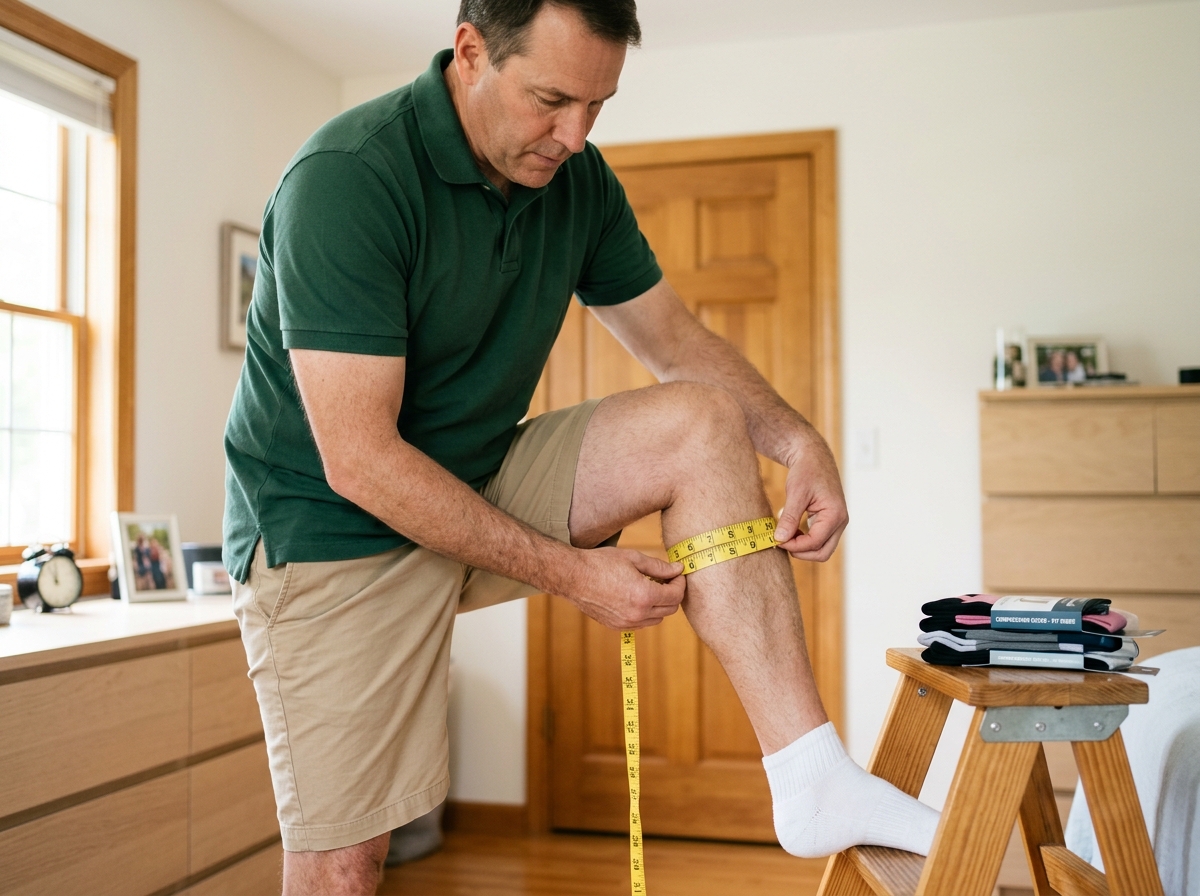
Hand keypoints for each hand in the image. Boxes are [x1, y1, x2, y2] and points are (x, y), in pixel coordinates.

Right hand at [564, 547, 684, 629]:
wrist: (573, 576)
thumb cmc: (601, 563)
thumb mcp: (633, 558)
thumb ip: (659, 566)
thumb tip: (678, 569)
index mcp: (644, 596)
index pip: (675, 595)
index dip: (680, 583)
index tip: (677, 573)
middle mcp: (638, 614)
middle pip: (670, 609)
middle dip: (673, 594)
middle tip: (667, 579)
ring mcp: (627, 623)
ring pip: (657, 619)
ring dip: (660, 604)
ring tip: (651, 587)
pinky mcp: (617, 626)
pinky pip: (641, 623)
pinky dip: (646, 612)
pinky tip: (637, 597)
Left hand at [773, 426, 847, 561]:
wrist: (813, 456)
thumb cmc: (806, 470)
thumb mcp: (796, 493)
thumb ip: (790, 518)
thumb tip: (780, 539)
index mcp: (835, 514)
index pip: (815, 542)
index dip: (794, 545)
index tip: (776, 540)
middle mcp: (840, 521)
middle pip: (822, 552)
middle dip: (800, 552)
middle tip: (780, 542)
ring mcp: (836, 522)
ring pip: (821, 548)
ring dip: (802, 547)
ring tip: (784, 535)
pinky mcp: (829, 521)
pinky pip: (819, 539)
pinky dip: (804, 540)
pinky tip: (790, 530)